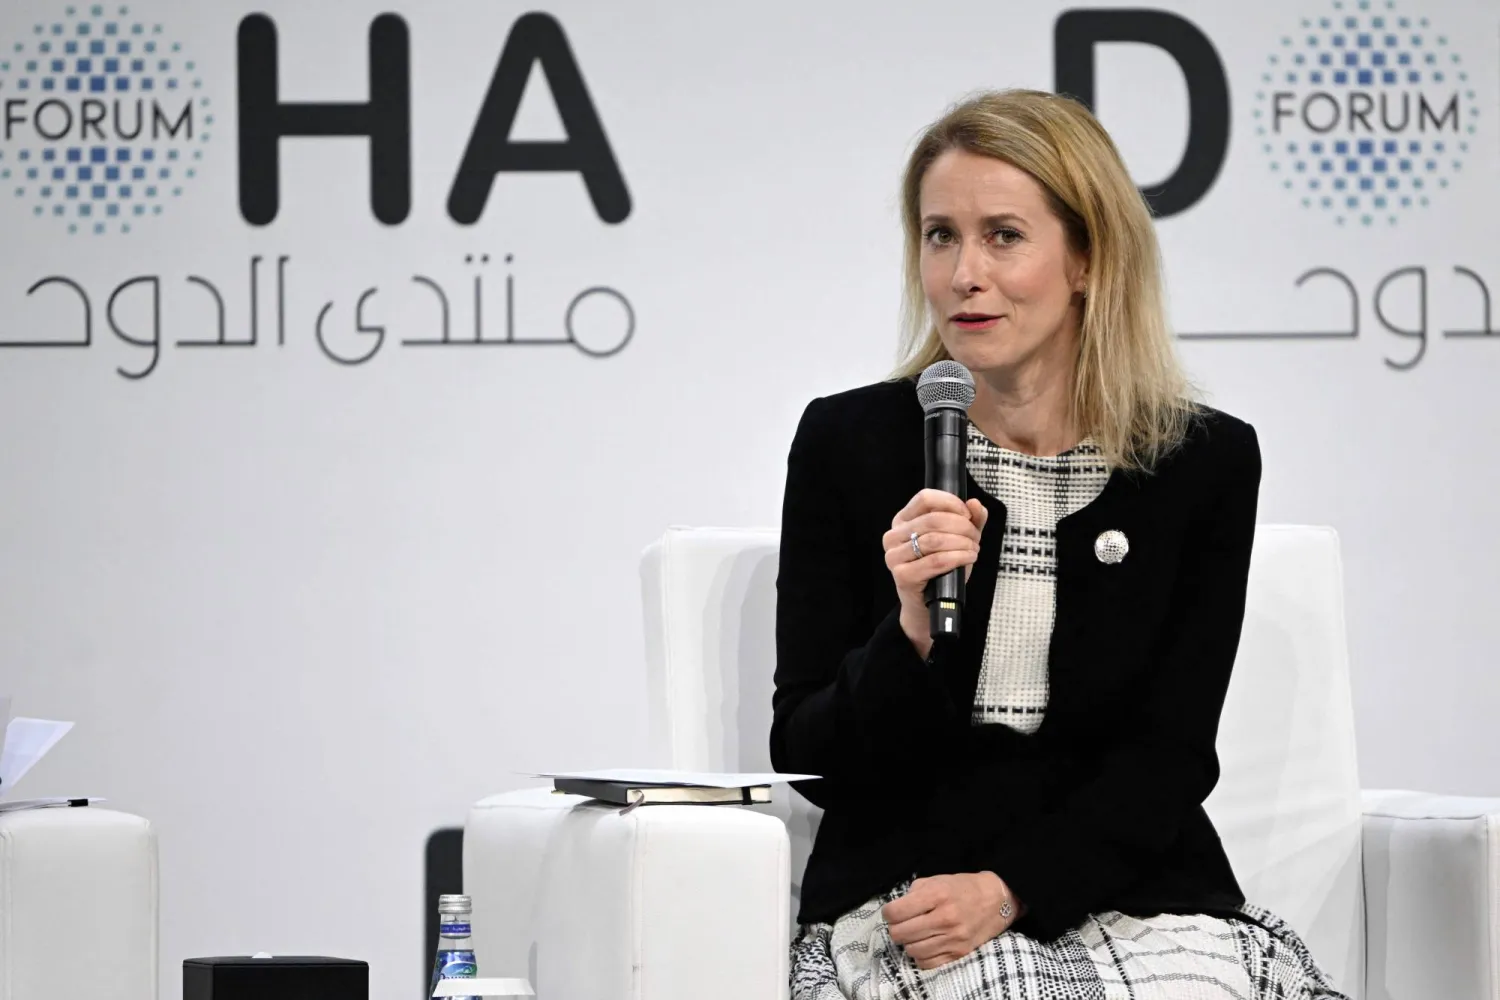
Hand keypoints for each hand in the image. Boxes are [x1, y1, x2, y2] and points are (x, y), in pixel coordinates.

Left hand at [882, 872, 1017, 970]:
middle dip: (895, 929)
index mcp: (937, 896)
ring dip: (908, 943)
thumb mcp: (937, 880)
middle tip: (901, 924)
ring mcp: (953, 938)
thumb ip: (914, 893)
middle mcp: (944, 918)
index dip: (888, 913)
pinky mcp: (959, 953)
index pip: (896, 913)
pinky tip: (925, 944)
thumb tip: (896, 910)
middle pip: (900, 934)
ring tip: (914, 934)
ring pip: (912, 950)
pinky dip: (920, 955)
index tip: (891, 912)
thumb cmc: (963, 888)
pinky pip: (927, 962)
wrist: (996, 901)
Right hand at [883, 490, 988, 657]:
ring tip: (973, 549)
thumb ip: (970, 520)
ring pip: (935, 540)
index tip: (968, 514)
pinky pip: (935, 561)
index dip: (951, 503)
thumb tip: (975, 503)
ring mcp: (894, 556)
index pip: (925, 498)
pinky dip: (958, 558)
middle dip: (962, 527)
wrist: (928, 604)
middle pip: (933, 519)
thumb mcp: (958, 539)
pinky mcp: (902, 575)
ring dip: (962, 543)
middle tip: (975, 537)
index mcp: (903, 520)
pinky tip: (968, 558)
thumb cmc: (940, 569)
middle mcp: (893, 536)